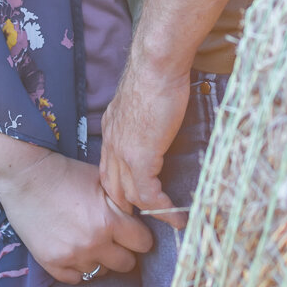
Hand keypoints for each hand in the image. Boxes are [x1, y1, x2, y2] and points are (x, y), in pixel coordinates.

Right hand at [0, 149, 152, 284]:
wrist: (26, 176)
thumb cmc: (66, 173)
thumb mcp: (102, 181)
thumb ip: (123, 202)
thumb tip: (141, 216)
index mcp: (109, 220)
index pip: (143, 243)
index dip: (141, 236)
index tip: (134, 232)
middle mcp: (93, 243)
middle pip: (127, 264)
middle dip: (124, 251)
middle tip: (114, 238)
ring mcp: (71, 256)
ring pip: (101, 272)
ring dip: (100, 259)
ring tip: (91, 240)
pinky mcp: (51, 264)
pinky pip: (77, 279)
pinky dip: (79, 267)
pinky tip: (75, 249)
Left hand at [100, 57, 190, 224]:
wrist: (156, 64)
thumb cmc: (157, 72)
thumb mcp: (144, 99)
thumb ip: (146, 116)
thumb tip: (161, 122)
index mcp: (111, 129)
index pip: (109, 167)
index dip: (120, 185)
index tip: (134, 197)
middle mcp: (112, 143)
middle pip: (112, 187)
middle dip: (126, 207)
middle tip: (145, 220)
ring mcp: (123, 154)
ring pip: (129, 196)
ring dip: (147, 213)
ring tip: (167, 222)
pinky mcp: (140, 159)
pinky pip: (148, 196)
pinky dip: (162, 209)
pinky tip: (176, 217)